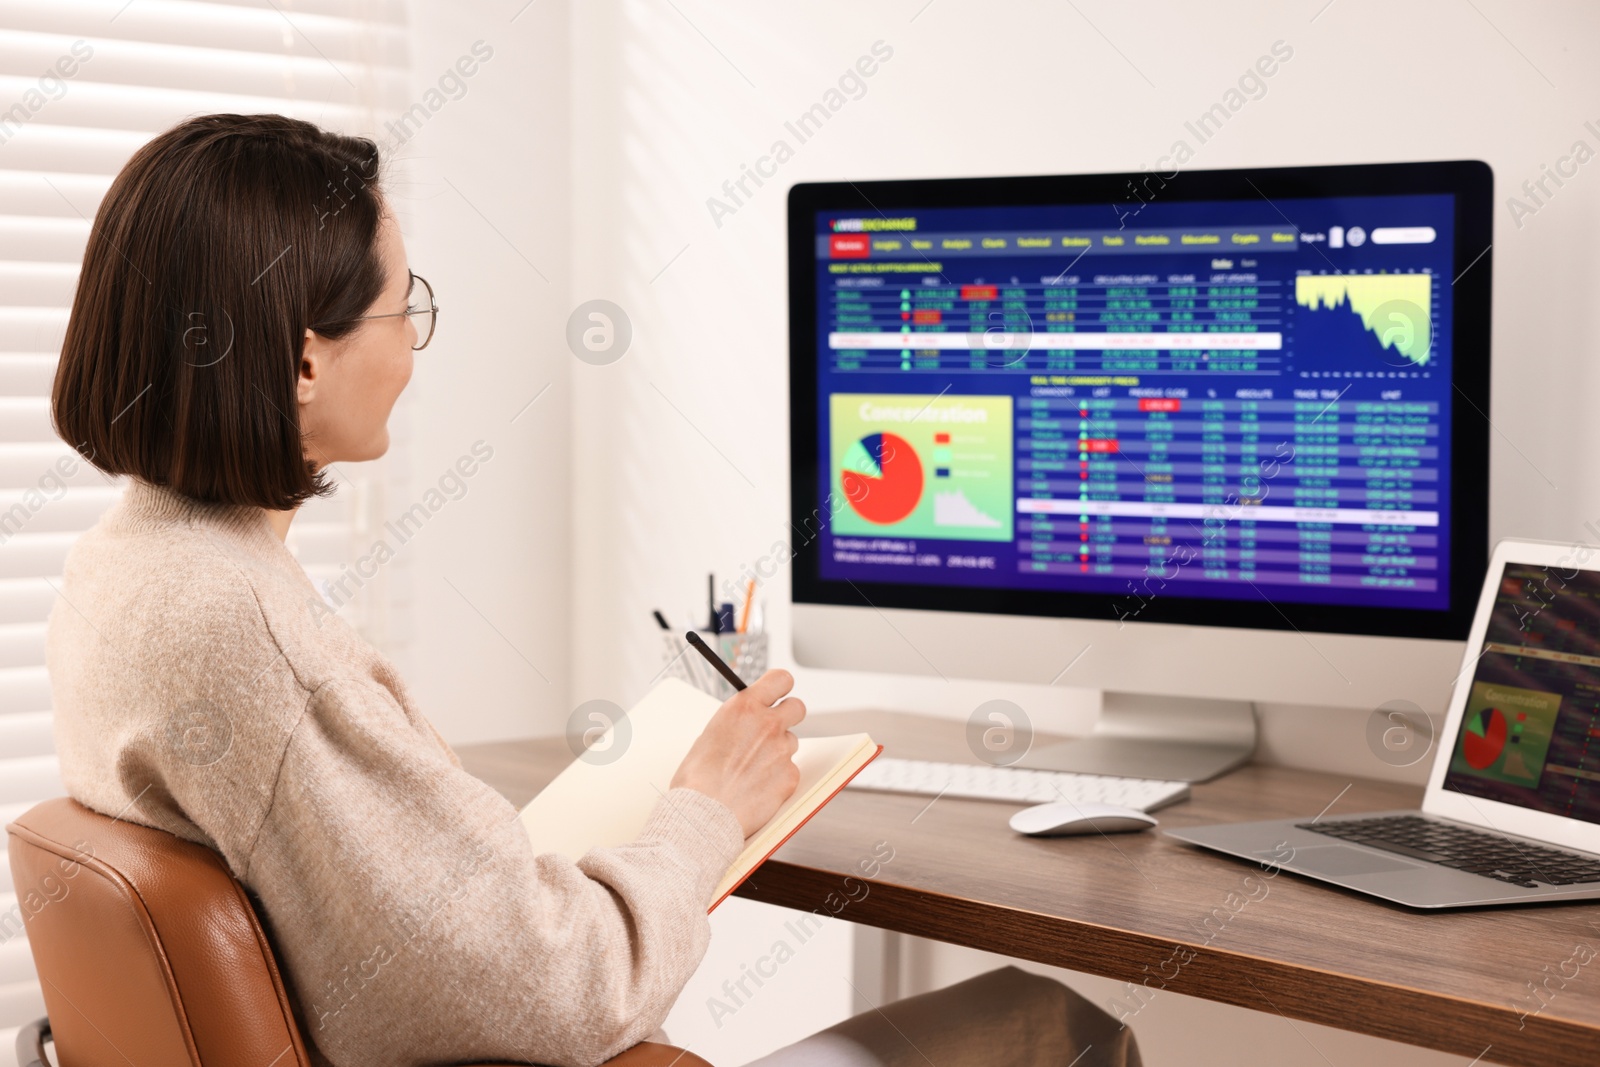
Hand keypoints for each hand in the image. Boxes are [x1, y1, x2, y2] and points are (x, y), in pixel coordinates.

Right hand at [670, 669, 805, 836]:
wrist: (702, 814)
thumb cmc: (697, 779)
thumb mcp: (710, 734)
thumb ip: (737, 722)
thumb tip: (747, 722)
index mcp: (744, 707)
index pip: (780, 679)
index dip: (780, 687)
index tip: (778, 693)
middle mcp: (768, 724)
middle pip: (797, 707)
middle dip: (787, 715)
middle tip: (773, 729)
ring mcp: (782, 750)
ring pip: (791, 742)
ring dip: (778, 750)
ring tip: (753, 768)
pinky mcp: (790, 776)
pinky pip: (791, 770)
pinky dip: (778, 777)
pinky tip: (758, 787)